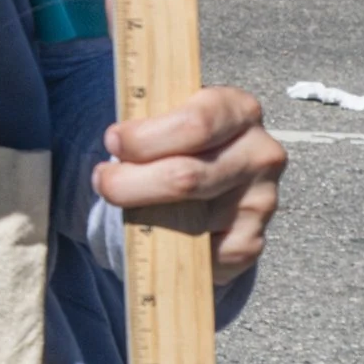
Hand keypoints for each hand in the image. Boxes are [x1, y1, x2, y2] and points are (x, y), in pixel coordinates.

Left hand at [95, 85, 285, 284]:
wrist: (208, 169)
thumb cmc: (176, 135)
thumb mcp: (167, 112)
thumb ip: (148, 119)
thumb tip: (115, 145)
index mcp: (238, 110)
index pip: (195, 124)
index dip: (145, 137)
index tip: (112, 142)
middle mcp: (260, 155)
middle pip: (187, 177)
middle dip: (130, 183)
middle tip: (102, 181)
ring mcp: (261, 201)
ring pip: (190, 220)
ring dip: (144, 216)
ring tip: (120, 204)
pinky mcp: (252, 240)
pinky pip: (203, 254)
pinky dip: (171, 247)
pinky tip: (154, 232)